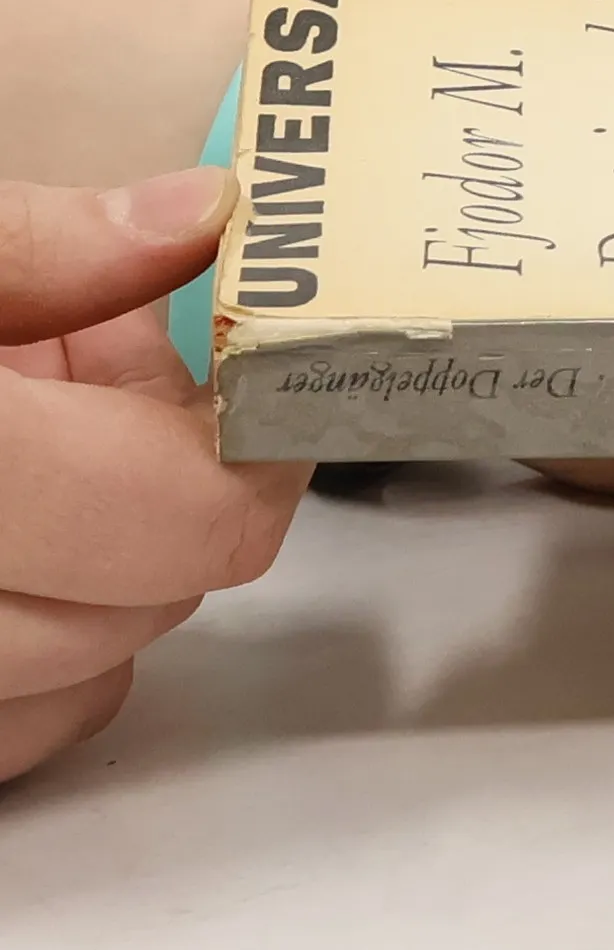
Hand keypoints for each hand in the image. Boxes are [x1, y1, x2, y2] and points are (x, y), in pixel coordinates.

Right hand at [0, 168, 309, 782]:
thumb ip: (35, 245)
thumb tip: (204, 217)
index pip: (188, 520)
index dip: (250, 444)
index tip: (255, 373)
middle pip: (155, 598)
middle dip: (170, 483)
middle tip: (118, 382)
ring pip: (89, 681)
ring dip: (105, 568)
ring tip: (40, 448)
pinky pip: (21, 732)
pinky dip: (44, 647)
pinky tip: (17, 539)